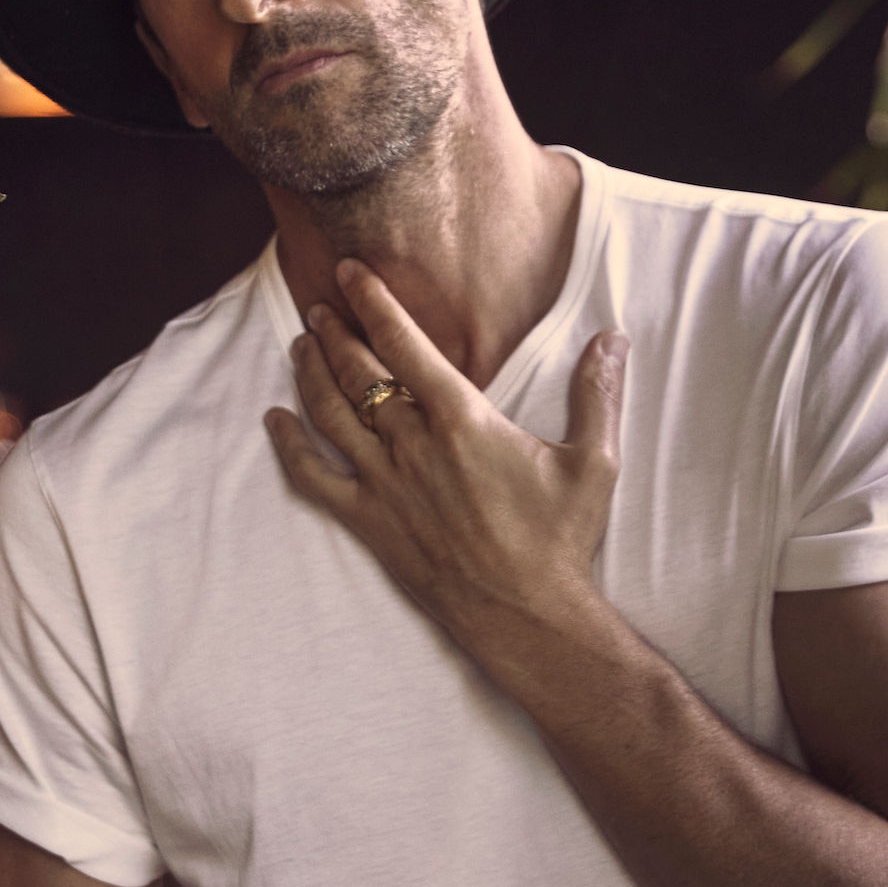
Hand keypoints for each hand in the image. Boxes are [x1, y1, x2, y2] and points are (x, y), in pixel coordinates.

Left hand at [265, 258, 627, 665]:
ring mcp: (384, 485)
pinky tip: (275, 421)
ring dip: (311, 373)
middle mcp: (412, 446)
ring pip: (331, 415)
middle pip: (358, 373)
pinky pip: (314, 479)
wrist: (526, 613)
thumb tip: (612, 338)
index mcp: (461, 420)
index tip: (351, 273)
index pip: (405, 344)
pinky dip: (290, 446)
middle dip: (335, 332)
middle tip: (321, 304)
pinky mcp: (370, 523)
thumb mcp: (594, 461)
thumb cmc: (560, 540)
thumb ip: (597, 393)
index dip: (373, 303)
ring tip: (302, 344)